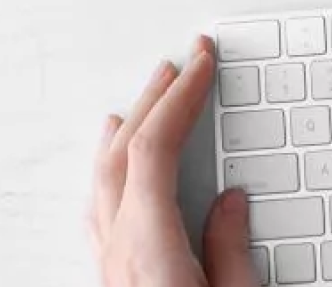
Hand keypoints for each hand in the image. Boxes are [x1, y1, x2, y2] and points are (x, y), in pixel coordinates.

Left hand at [91, 36, 255, 286]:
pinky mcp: (109, 278)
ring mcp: (107, 264)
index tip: (200, 66)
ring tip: (144, 101)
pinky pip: (100, 206)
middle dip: (153, 101)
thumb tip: (231, 203)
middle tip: (180, 67)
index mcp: (148, 245)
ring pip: (103, 178)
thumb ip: (230, 248)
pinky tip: (115, 166)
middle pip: (122, 154)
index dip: (180, 99)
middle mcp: (118, 250)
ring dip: (128, 130)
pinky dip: (111, 169)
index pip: (155, 149)